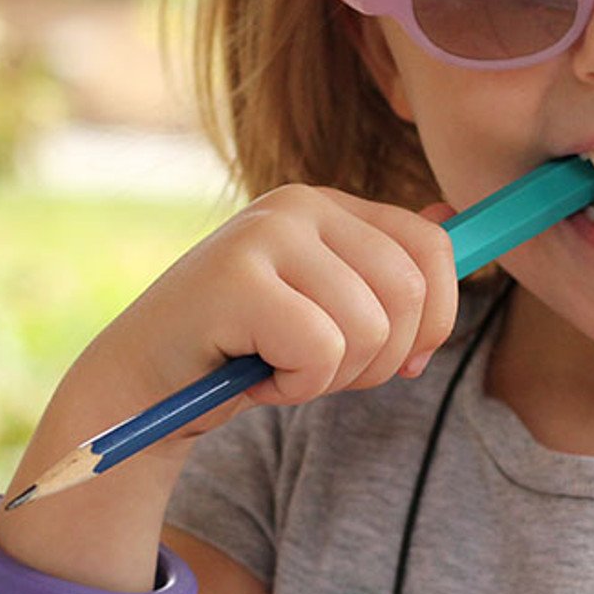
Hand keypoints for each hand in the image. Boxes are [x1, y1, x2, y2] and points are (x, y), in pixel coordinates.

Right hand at [107, 185, 459, 418]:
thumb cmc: (243, 350)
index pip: (432, 248)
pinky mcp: (235, 277)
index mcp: (330, 205)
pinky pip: (321, 350)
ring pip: (368, 327)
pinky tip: (254, 379)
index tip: (407, 360)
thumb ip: (381, 265)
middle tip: (322, 371)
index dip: (435, 318)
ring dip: (332, 377)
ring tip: (280, 369)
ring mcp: (266, 234)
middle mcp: (300, 204)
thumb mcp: (325, 303)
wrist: (141, 389)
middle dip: (381, 359)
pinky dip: (296, 387)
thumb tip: (452, 215)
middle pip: (407, 292)